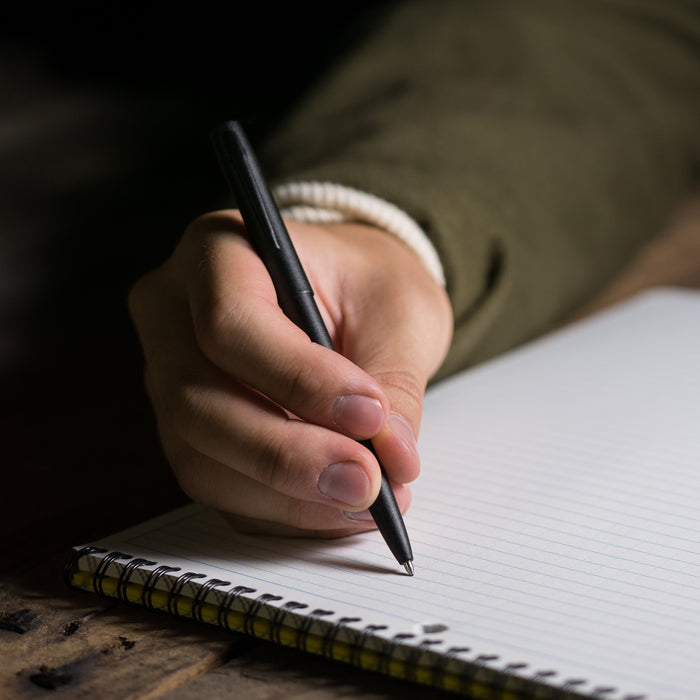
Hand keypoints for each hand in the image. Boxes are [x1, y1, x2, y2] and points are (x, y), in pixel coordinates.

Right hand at [128, 211, 451, 536]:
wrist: (348, 295)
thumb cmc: (367, 284)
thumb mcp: (400, 311)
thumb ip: (392, 385)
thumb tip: (390, 463)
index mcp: (217, 251)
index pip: (229, 323)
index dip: (298, 379)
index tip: (370, 416)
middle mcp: (175, 315)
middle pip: (198, 403)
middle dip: (287, 456)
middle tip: (368, 483)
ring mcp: (172, 376)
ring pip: (202, 458)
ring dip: (287, 495)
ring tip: (367, 500)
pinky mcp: (190, 428)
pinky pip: (220, 485)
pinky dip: (281, 508)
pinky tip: (336, 507)